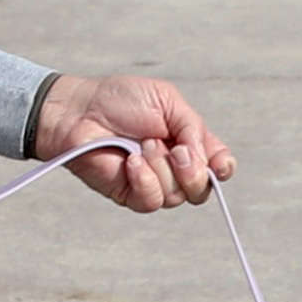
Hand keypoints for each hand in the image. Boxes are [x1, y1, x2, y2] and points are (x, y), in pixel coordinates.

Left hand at [32, 71, 231, 212]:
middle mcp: (173, 167)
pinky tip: (131, 162)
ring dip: (162, 167)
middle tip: (174, 148)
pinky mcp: (130, 195)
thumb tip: (207, 164)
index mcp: (187, 142)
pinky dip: (145, 179)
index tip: (218, 164)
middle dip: (193, 170)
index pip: (217, 166)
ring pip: (177, 195)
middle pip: (202, 190)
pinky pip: (152, 201)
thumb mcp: (168, 101)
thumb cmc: (118, 100)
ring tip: (142, 144)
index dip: (222, 168)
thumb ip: (194, 129)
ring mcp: (152, 182)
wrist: (79, 110)